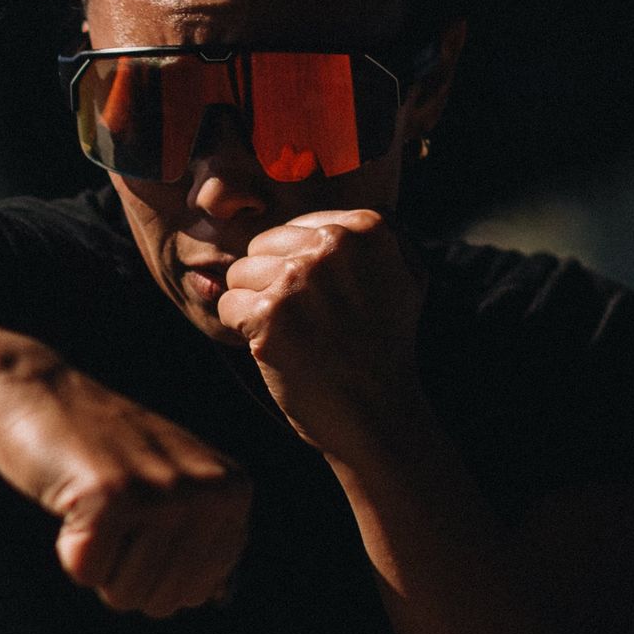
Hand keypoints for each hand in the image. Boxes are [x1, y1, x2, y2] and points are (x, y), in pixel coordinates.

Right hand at [0, 357, 248, 615]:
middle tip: (112, 512)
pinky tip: (72, 499)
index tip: (139, 517)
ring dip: (96, 560)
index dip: (154, 571)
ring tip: (94, 502)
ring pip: (126, 594)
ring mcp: (162, 492)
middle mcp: (209, 490)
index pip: (199, 590)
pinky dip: (68, 548)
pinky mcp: (110, 496)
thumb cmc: (103, 448)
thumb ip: (203, 537)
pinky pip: (86, 572)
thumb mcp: (173, 485)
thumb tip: (219, 599)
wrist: (39, 393)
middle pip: (164, 601)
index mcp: (233, 490)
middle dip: (124, 572)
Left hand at [215, 210, 429, 464]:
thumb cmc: (385, 350)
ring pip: (239, 273)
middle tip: (306, 323)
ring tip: (292, 336)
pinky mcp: (268, 313)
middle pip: (262, 247)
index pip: (295, 229)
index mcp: (365, 229)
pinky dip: (242, 331)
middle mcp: (332, 246)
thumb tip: (343, 219)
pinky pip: (227, 304)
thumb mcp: (406, 279)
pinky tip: (276, 350)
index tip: (325, 302)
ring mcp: (298, 279)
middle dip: (272, 284)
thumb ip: (375, 239)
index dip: (299, 269)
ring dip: (255, 307)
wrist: (376, 415)